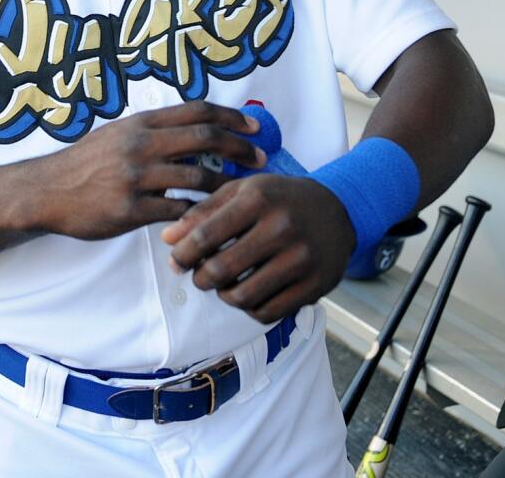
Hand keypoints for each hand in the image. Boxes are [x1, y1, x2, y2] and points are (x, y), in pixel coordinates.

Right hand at [33, 101, 265, 242]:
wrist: (46, 191)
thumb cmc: (83, 164)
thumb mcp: (116, 134)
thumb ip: (151, 131)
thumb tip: (191, 128)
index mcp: (139, 124)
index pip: (196, 111)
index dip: (231, 117)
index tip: (254, 127)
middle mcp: (140, 145)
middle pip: (205, 138)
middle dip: (240, 148)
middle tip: (260, 159)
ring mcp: (136, 178)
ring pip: (198, 178)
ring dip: (226, 186)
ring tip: (241, 193)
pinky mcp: (131, 210)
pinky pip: (178, 212)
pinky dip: (198, 215)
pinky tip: (209, 218)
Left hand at [162, 175, 354, 322]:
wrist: (336, 209)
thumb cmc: (278, 199)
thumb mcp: (240, 192)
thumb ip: (202, 212)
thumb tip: (168, 239)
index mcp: (258, 199)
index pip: (205, 236)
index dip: (181, 255)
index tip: (175, 261)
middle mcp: (282, 228)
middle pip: (221, 270)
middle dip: (200, 278)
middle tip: (200, 275)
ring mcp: (302, 259)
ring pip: (243, 296)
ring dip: (224, 296)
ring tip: (223, 284)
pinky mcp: (316, 285)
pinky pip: (269, 312)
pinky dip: (250, 309)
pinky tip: (248, 294)